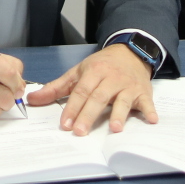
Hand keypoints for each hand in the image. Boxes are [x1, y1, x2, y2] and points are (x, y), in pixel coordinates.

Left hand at [28, 43, 157, 134]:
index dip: (72, 108)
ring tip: (115, 128)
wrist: (131, 52)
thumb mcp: (78, 71)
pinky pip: (147, 102)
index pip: (81, 91)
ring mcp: (128, 86)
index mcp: (94, 72)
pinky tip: (152, 120)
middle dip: (89, 115)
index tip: (65, 124)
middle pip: (98, 98)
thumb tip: (32, 99)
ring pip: (122, 100)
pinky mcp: (143, 92)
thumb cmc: (101, 65)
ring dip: (119, 114)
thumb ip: (57, 87)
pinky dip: (150, 111)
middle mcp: (111, 79)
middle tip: (80, 131)